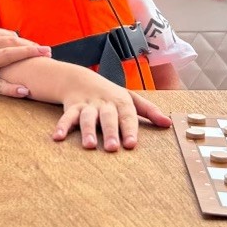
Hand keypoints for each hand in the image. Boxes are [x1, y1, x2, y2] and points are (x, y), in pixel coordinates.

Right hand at [52, 73, 170, 150]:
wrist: (80, 78)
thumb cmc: (110, 94)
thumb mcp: (130, 99)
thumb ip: (149, 111)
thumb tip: (168, 124)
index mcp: (120, 102)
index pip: (127, 116)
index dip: (129, 129)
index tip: (131, 144)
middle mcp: (104, 103)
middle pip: (107, 117)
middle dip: (109, 132)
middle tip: (111, 148)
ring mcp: (87, 105)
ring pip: (87, 117)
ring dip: (87, 130)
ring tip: (89, 145)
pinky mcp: (72, 107)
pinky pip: (67, 116)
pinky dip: (62, 126)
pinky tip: (58, 137)